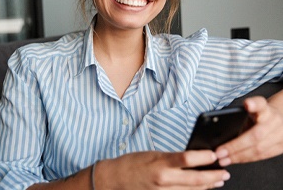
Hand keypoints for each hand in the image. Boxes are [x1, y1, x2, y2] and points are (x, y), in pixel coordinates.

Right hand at [94, 150, 229, 189]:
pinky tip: (203, 189)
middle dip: (213, 176)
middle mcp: (163, 179)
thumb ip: (172, 158)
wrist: (116, 179)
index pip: (187, 159)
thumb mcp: (153, 154)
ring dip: (208, 186)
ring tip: (218, 181)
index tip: (215, 155)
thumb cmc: (133, 163)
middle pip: (195, 180)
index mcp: (160, 163)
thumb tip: (192, 159)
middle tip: (224, 172)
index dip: (204, 158)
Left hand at [216, 94, 282, 165]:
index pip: (261, 104)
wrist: (279, 119)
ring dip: (238, 156)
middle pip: (255, 135)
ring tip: (223, 160)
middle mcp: (274, 121)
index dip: (254, 104)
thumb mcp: (250, 110)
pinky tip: (234, 160)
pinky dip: (245, 159)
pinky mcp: (281, 147)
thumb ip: (239, 116)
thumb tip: (218, 131)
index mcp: (265, 109)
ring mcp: (280, 135)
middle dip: (235, 146)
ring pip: (259, 149)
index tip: (248, 104)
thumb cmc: (259, 115)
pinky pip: (262, 156)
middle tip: (220, 152)